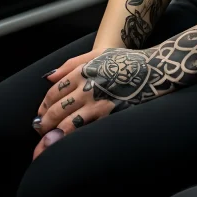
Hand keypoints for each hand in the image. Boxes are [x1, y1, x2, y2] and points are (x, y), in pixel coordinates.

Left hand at [32, 46, 162, 158]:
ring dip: (52, 135)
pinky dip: (68, 138)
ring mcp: (97, 102)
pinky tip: (63, 144)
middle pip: (56, 109)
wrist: (155, 69)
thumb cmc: (128, 61)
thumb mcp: (101, 53)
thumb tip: (49, 77)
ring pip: (65, 122)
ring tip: (46, 143)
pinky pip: (82, 130)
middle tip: (41, 131)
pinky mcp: (108, 114)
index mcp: (83, 70)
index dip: (44, 106)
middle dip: (44, 123)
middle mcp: (87, 85)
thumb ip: (73, 63)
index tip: (42, 114)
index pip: (54, 92)